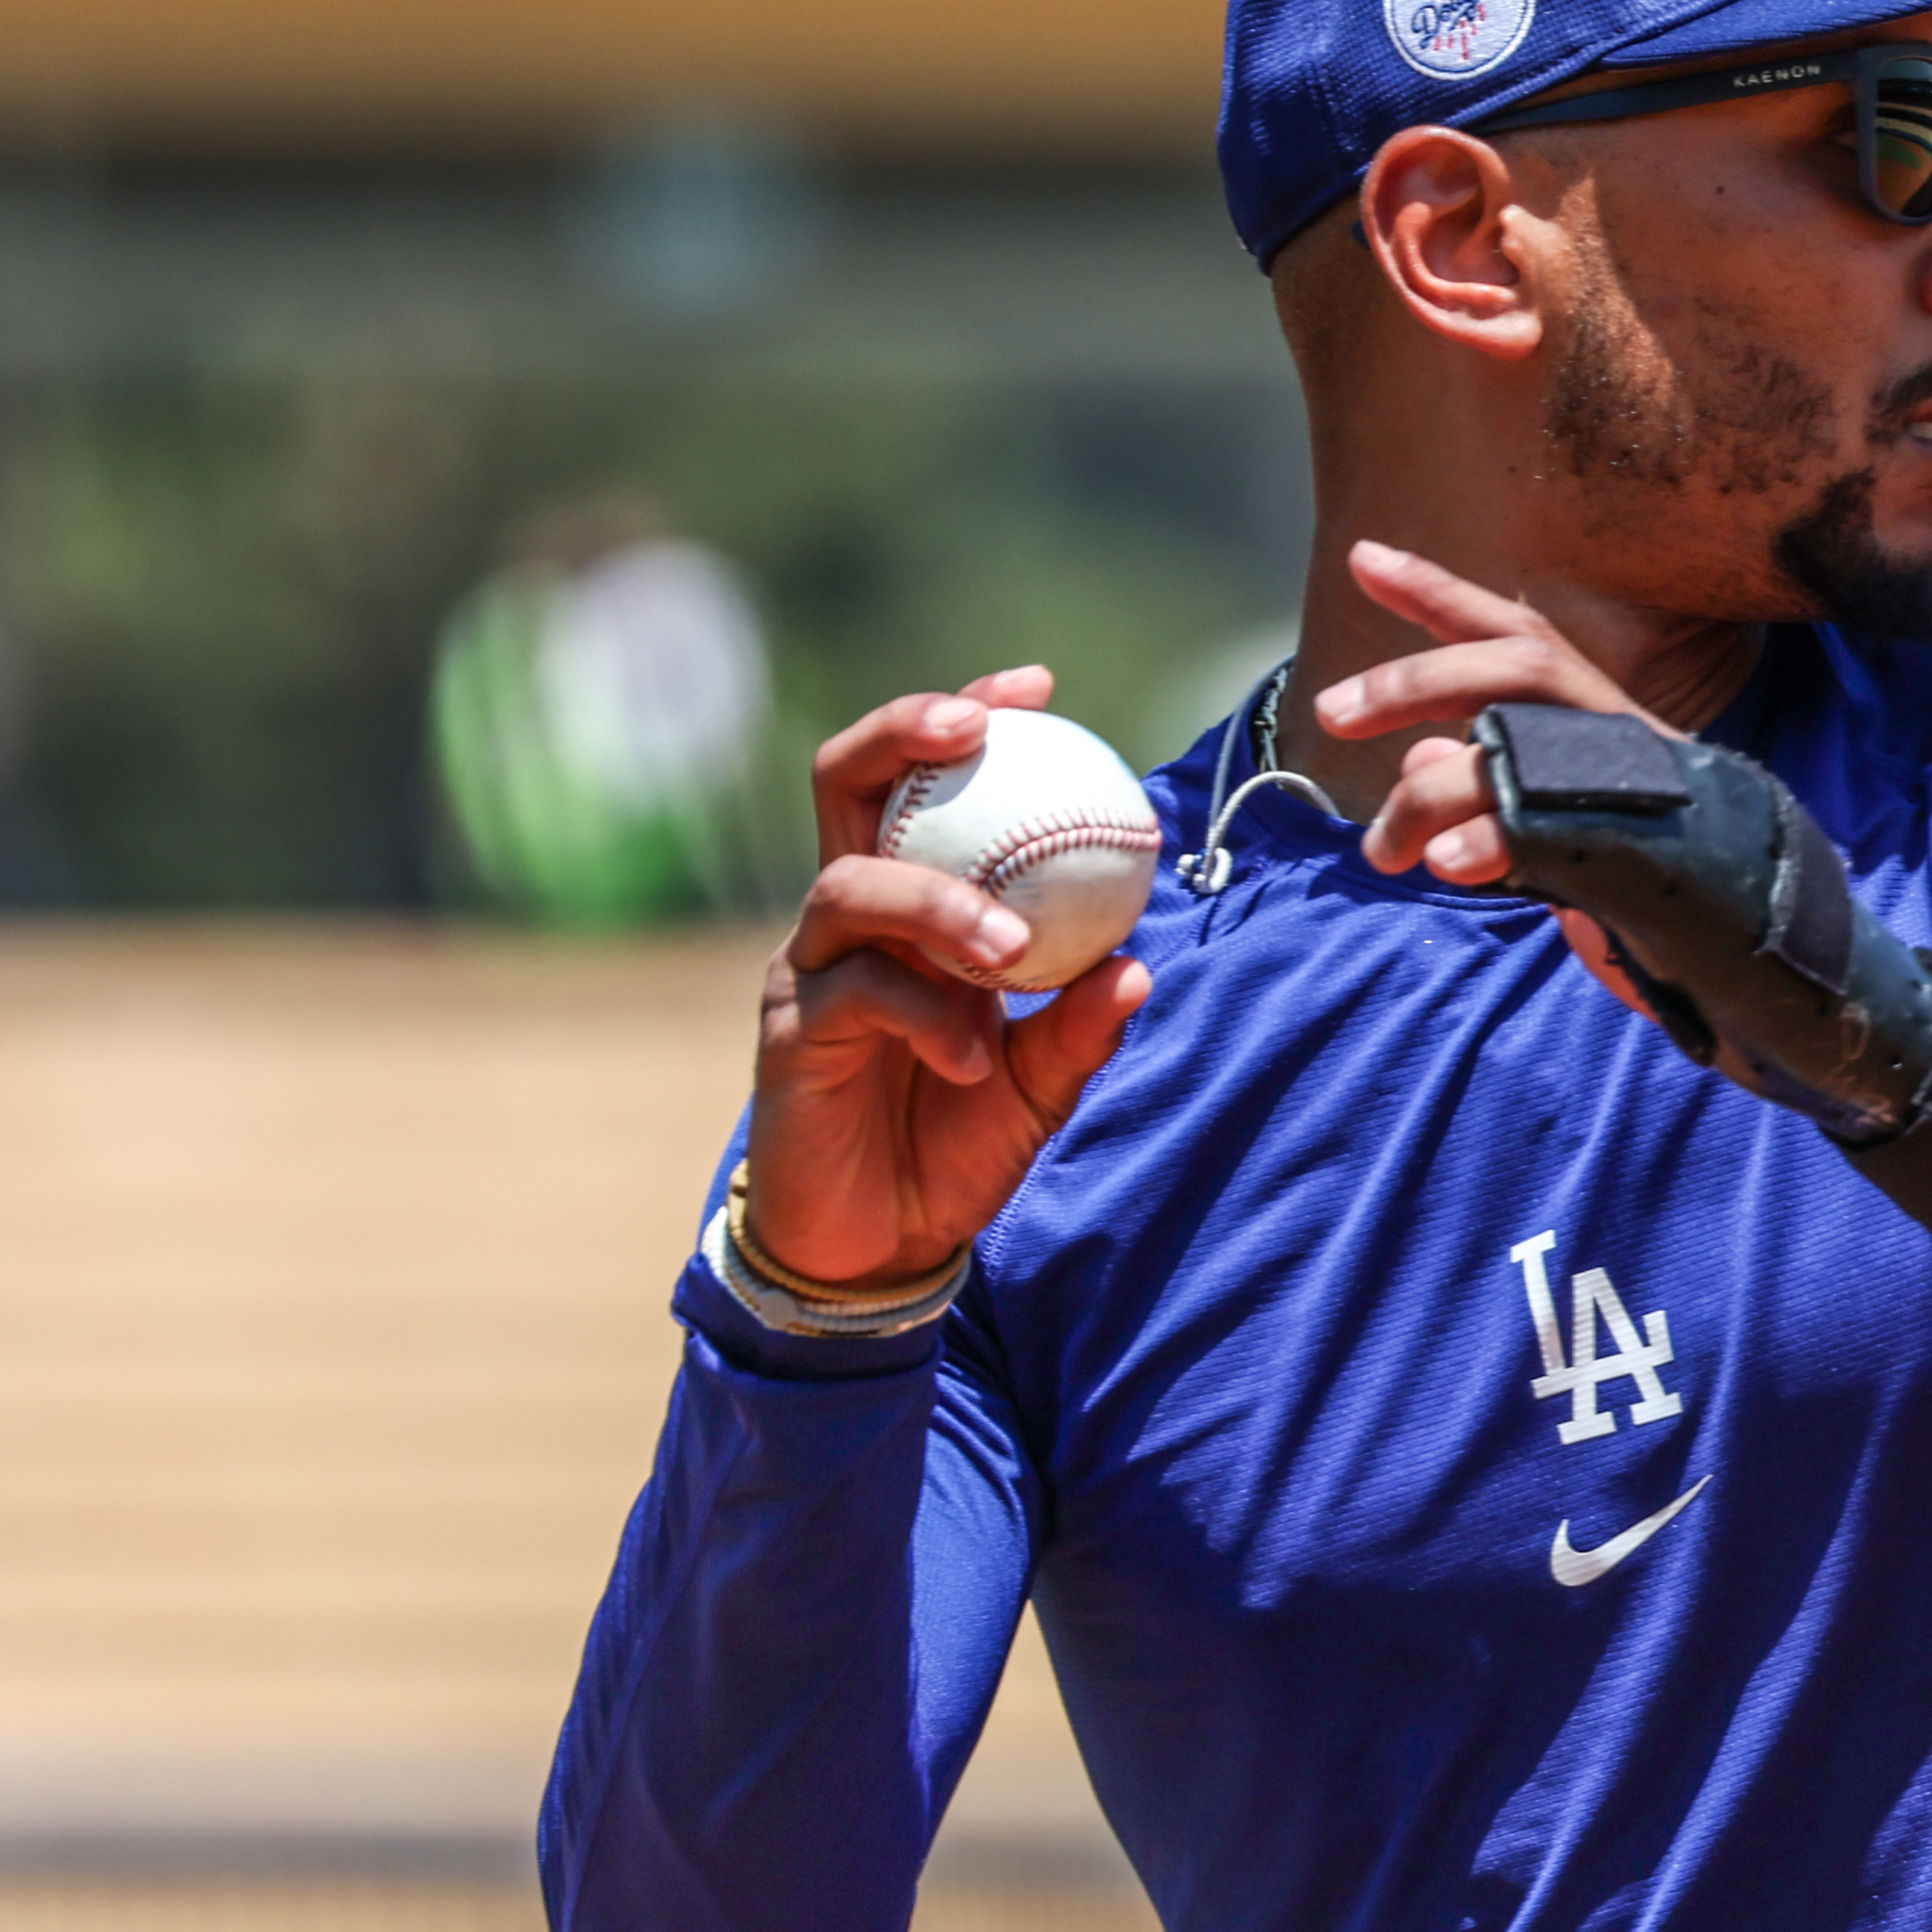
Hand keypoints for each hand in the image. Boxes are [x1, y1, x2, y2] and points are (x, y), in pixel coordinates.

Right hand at [740, 666, 1152, 1287]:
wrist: (880, 1243)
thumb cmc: (955, 1141)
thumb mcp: (1040, 1084)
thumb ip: (1080, 1025)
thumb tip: (1139, 962)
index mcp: (910, 900)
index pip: (922, 779)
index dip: (966, 715)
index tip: (1040, 687)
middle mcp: (849, 916)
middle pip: (846, 782)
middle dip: (906, 731)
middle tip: (978, 727)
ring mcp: (813, 968)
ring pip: (852, 884)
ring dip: (940, 900)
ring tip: (1009, 948)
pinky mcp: (792, 1032)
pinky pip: (860, 993)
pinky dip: (929, 1016)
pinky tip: (973, 1058)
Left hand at [1313, 542, 1674, 1017]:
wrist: (1739, 951)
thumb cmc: (1635, 882)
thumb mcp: (1539, 820)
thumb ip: (1477, 781)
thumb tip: (1415, 759)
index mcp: (1594, 718)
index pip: (1516, 634)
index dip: (1441, 592)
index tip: (1364, 558)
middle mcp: (1616, 734)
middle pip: (1517, 664)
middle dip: (1416, 678)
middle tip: (1331, 711)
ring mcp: (1631, 786)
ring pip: (1513, 748)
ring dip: (1427, 796)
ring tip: (1380, 851)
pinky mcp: (1634, 851)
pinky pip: (1543, 828)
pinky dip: (1487, 840)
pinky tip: (1444, 862)